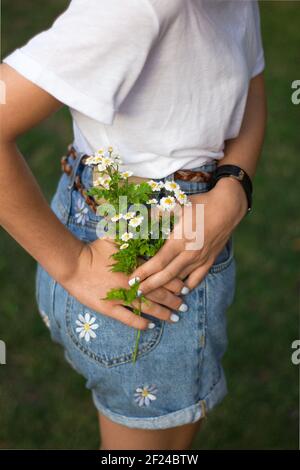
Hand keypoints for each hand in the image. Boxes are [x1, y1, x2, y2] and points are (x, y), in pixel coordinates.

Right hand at [62, 238, 185, 330]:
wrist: (72, 265)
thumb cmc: (94, 250)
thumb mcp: (115, 237)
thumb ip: (132, 231)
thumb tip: (148, 221)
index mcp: (134, 266)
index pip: (160, 276)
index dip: (175, 282)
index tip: (185, 287)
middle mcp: (130, 283)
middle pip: (157, 293)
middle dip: (173, 300)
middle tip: (184, 305)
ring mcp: (119, 297)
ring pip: (146, 308)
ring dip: (163, 313)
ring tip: (175, 318)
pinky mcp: (108, 308)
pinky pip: (127, 319)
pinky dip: (140, 323)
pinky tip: (151, 326)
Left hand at [130, 177, 246, 292]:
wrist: (228, 207)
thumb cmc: (200, 204)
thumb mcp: (177, 206)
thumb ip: (157, 214)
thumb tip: (137, 218)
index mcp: (179, 240)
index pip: (157, 262)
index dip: (143, 273)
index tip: (131, 280)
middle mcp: (189, 253)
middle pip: (166, 276)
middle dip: (150, 286)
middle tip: (136, 293)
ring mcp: (200, 259)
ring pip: (181, 280)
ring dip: (166, 289)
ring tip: (153, 295)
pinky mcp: (209, 261)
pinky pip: (197, 279)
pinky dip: (187, 287)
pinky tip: (180, 292)